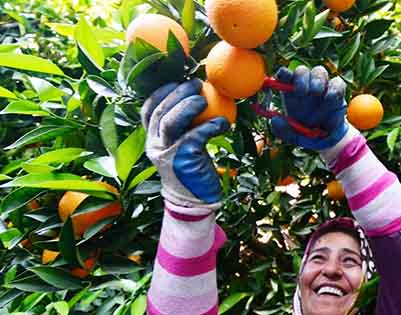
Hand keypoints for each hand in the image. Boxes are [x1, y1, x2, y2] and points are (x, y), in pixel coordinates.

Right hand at [141, 79, 229, 207]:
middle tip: (196, 84)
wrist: (194, 201)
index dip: (161, 92)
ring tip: (203, 99)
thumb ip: (184, 126)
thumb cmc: (192, 169)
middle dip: (177, 93)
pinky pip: (194, 137)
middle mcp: (155, 145)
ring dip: (187, 106)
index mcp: (152, 139)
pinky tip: (224, 123)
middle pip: (159, 112)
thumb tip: (199, 97)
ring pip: (170, 122)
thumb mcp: (183, 145)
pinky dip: (210, 126)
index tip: (177, 81)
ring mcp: (167, 154)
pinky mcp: (183, 161)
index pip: (148, 110)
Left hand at [270, 65, 347, 150]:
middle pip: (302, 71)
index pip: (284, 76)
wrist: (328, 140)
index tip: (283, 75)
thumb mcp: (292, 136)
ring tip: (316, 92)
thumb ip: (282, 130)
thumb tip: (275, 119)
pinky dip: (334, 88)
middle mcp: (305, 86)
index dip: (283, 73)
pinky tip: (330, 98)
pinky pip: (337, 83)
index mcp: (290, 93)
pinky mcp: (337, 91)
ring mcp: (322, 87)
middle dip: (301, 78)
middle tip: (301, 91)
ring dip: (317, 79)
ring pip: (319, 71)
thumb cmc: (306, 134)